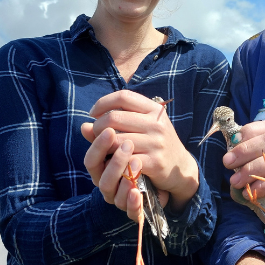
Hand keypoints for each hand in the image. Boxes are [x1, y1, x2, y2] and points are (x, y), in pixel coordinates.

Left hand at [81, 90, 198, 210]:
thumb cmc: (156, 143)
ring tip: (104, 150)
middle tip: (96, 135)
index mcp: (154, 110)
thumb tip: (83, 125)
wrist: (180, 167)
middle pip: (114, 117)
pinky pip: (123, 159)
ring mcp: (156, 143)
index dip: (103, 102)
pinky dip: (114, 161)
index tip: (93, 113)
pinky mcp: (154, 162)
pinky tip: (113, 162)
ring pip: (115, 140)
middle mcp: (157, 124)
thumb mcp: (143, 127)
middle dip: (98, 126)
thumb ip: (116, 123)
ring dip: (103, 146)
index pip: (123, 96)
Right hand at [82, 133, 168, 220]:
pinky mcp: (135, 209)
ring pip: (113, 192)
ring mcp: (120, 198)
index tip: (109, 130)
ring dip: (124, 175)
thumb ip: (111, 135)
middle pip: (101, 176)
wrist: (170, 177)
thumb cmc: (143, 157)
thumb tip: (86, 124)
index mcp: (102, 170)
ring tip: (136, 160)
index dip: (98, 146)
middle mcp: (108, 185)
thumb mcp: (129, 143)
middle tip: (129, 143)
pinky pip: (130, 210)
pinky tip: (137, 191)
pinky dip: (132, 202)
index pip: (91, 160)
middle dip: (114, 160)